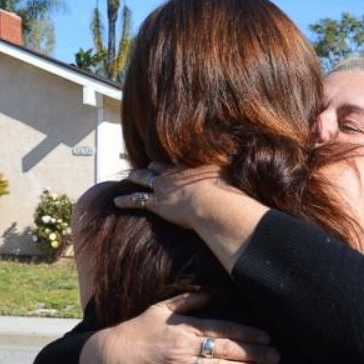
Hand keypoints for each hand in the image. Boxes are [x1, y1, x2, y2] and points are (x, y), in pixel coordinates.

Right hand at [77, 291, 278, 363]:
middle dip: (254, 353)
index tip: (267, 337)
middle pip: (226, 350)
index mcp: (186, 326)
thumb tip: (211, 293)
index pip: (223, 329)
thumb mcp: (161, 308)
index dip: (247, 334)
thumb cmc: (139, 328)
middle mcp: (185, 346)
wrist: (114, 353)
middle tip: (276, 357)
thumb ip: (187, 301)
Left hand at [114, 163, 239, 229]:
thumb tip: (248, 159)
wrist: (212, 203)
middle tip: (146, 167)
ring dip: (136, 178)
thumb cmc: (223, 192)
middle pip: (157, 166)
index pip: (175, 161)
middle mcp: (173, 174)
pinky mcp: (157, 203)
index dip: (169, 162)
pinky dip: (125, 200)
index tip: (166, 163)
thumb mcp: (228, 175)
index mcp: (189, 166)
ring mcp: (163, 187)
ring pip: (144, 179)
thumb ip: (229, 170)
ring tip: (130, 177)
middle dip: (151, 167)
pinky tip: (116, 201)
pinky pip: (137, 200)